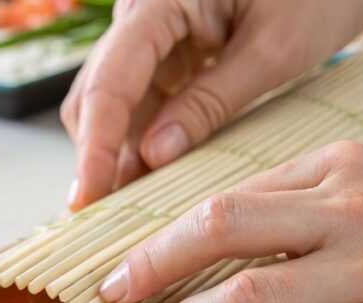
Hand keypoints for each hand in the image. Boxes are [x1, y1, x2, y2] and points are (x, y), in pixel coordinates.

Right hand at [61, 0, 362, 210]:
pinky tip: (154, 180)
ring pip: (115, 105)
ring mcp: (151, 33)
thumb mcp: (274, 49)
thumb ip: (211, 101)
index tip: (88, 201)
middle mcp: (142, 12)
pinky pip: (142, 103)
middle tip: (108, 221)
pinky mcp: (168, 52)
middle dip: (100, 157)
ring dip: (121, 156)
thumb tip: (154, 158)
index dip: (95, 147)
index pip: (110, 82)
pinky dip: (145, 143)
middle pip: (97, 95)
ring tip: (133, 211)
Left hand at [98, 141, 362, 302]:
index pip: (228, 195)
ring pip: (250, 293)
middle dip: (153, 263)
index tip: (125, 261)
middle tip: (111, 293)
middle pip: (224, 226)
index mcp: (340, 169)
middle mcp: (352, 210)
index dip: (165, 232)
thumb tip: (208, 252)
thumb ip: (297, 217)